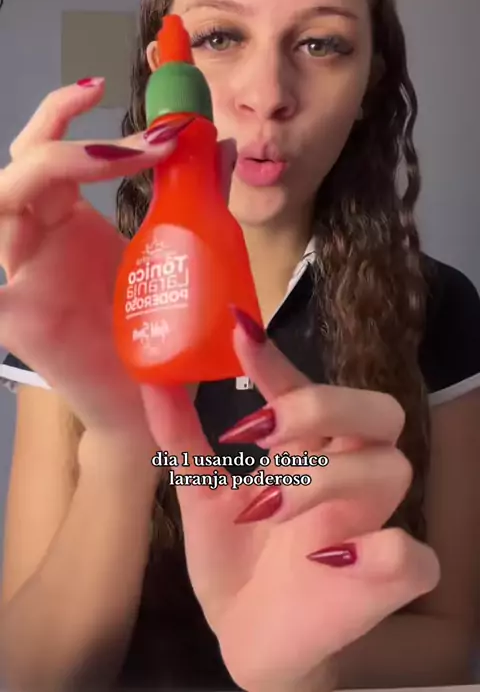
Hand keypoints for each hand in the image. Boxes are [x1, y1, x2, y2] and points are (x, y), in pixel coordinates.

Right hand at [0, 79, 233, 449]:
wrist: (144, 399)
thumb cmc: (152, 326)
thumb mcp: (176, 252)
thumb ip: (194, 197)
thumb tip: (218, 142)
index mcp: (65, 217)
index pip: (50, 147)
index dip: (73, 112)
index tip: (145, 115)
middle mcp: (36, 237)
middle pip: (22, 163)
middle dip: (75, 138)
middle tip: (148, 144)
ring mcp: (23, 276)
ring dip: (44, 169)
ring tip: (109, 163)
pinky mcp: (20, 321)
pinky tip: (5, 276)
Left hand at [142, 311, 439, 691]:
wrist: (246, 637)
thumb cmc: (235, 558)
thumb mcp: (200, 496)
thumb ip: (182, 441)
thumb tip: (151, 382)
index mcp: (307, 449)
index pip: (305, 388)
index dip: (278, 360)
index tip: (238, 333)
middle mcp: (347, 476)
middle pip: (379, 410)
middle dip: (326, 405)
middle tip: (266, 428)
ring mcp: (372, 525)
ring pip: (392, 467)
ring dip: (326, 477)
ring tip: (266, 505)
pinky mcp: (387, 581)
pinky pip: (414, 554)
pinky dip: (382, 549)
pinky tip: (330, 558)